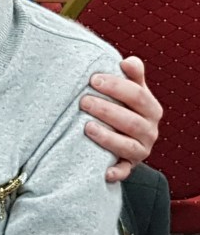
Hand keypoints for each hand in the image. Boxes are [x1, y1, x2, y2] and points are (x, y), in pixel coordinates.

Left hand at [81, 55, 161, 181]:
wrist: (122, 134)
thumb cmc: (122, 106)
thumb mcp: (130, 89)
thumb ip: (131, 75)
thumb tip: (128, 62)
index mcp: (150, 109)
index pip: (137, 95)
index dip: (115, 86)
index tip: (93, 79)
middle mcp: (149, 131)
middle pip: (130, 121)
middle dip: (106, 110)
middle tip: (83, 101)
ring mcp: (139, 150)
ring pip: (127, 146)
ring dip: (106, 137)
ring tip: (86, 127)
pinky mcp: (127, 166)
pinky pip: (123, 171)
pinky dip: (114, 172)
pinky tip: (102, 170)